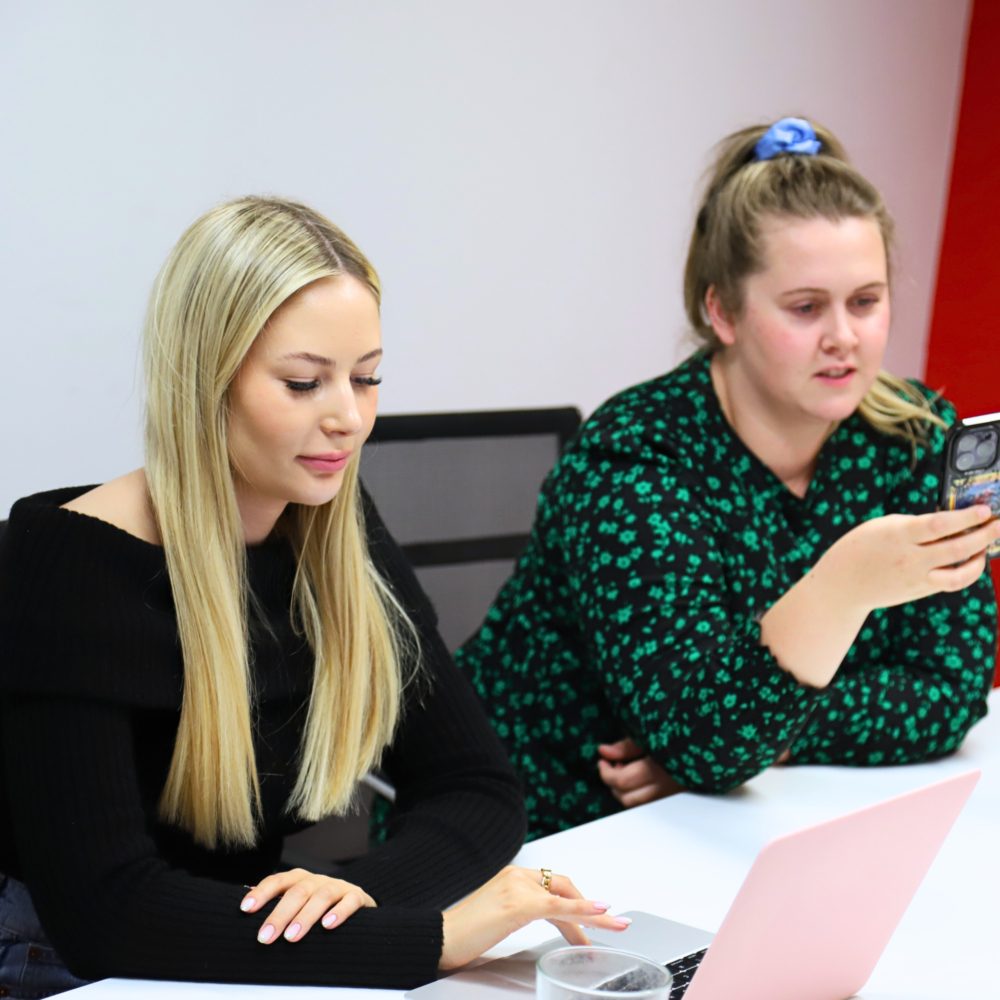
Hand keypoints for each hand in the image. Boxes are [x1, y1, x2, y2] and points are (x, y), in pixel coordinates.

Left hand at [240, 868, 376, 943]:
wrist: (356, 902)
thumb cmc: (318, 906)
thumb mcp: (297, 903)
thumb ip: (276, 904)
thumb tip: (244, 909)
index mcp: (299, 879)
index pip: (278, 881)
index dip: (261, 893)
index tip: (246, 909)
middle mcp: (316, 880)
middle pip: (297, 891)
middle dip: (279, 914)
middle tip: (265, 936)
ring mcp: (338, 886)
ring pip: (321, 896)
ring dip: (305, 916)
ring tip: (291, 937)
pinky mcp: (356, 896)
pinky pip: (349, 901)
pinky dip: (339, 912)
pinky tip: (328, 925)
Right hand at [439, 866, 631, 970]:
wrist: (440, 937)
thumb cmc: (464, 932)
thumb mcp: (499, 916)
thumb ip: (521, 911)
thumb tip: (547, 922)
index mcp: (512, 876)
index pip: (553, 885)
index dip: (576, 903)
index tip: (590, 922)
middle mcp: (517, 876)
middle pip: (564, 888)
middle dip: (589, 908)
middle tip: (609, 926)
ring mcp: (518, 888)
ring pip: (566, 899)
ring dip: (594, 915)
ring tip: (615, 926)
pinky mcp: (518, 905)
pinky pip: (559, 907)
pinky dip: (584, 910)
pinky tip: (600, 914)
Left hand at [597, 738, 683, 806]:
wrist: (715, 742)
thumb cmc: (682, 734)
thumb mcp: (651, 733)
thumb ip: (626, 746)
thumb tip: (602, 751)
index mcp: (658, 769)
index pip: (621, 780)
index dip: (606, 772)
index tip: (602, 760)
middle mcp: (666, 787)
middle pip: (627, 798)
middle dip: (613, 784)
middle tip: (613, 765)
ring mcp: (673, 795)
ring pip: (639, 805)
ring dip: (625, 792)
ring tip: (627, 772)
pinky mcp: (680, 798)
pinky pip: (651, 804)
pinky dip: (639, 795)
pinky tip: (641, 780)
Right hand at [761, 503, 999, 688]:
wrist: (841, 585)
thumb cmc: (859, 548)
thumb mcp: (881, 526)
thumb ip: (913, 524)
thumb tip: (947, 523)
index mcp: (897, 535)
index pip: (939, 525)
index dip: (966, 517)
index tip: (985, 510)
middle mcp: (909, 558)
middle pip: (957, 547)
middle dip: (984, 535)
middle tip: (998, 524)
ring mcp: (915, 577)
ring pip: (960, 572)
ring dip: (980, 557)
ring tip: (987, 545)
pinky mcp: (919, 591)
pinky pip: (952, 582)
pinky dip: (967, 572)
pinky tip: (972, 561)